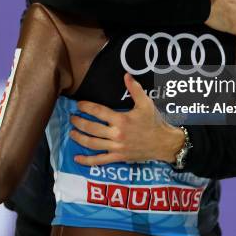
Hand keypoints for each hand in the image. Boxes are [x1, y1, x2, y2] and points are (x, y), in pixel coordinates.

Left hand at [70, 73, 184, 165]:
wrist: (164, 143)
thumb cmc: (154, 122)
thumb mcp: (146, 103)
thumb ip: (135, 89)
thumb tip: (126, 75)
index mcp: (121, 120)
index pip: (98, 112)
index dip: (86, 107)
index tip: (79, 104)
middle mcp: (116, 134)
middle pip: (92, 128)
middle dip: (79, 122)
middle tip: (72, 118)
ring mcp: (116, 147)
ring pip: (93, 144)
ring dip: (79, 138)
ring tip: (72, 132)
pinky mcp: (118, 158)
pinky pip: (100, 160)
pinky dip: (87, 161)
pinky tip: (77, 158)